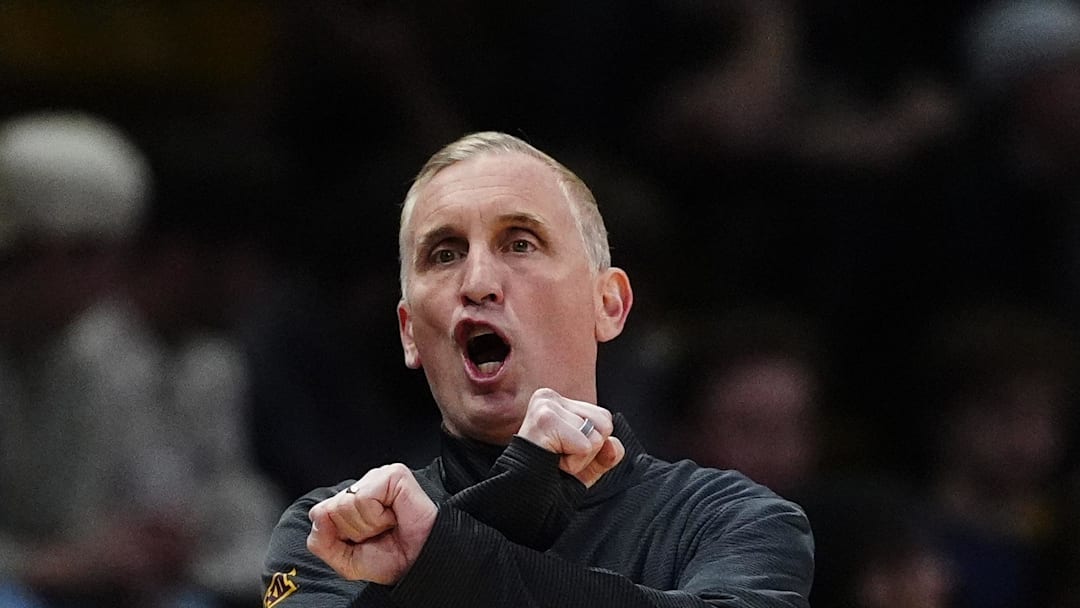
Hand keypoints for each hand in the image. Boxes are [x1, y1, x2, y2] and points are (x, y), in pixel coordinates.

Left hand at [307, 464, 436, 583]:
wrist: (420, 563)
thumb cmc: (391, 558)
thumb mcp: (345, 559)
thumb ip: (321, 542)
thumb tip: (317, 514)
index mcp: (351, 500)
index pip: (320, 513)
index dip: (339, 535)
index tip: (362, 541)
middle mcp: (363, 486)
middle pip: (331, 509)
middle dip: (353, 531)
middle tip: (377, 534)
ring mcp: (378, 477)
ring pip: (346, 503)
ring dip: (367, 525)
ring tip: (387, 526)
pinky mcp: (393, 474)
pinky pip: (364, 498)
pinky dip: (377, 516)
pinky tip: (393, 517)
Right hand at [517, 388, 625, 486]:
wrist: (522, 497)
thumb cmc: (549, 479)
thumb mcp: (586, 465)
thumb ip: (607, 452)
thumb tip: (613, 444)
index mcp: (558, 402)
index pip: (604, 418)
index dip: (591, 445)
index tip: (563, 452)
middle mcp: (549, 398)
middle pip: (605, 423)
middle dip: (588, 451)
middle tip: (558, 458)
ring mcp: (546, 406)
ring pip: (596, 436)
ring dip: (579, 459)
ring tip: (554, 459)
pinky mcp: (545, 419)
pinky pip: (585, 446)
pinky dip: (573, 464)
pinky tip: (551, 461)